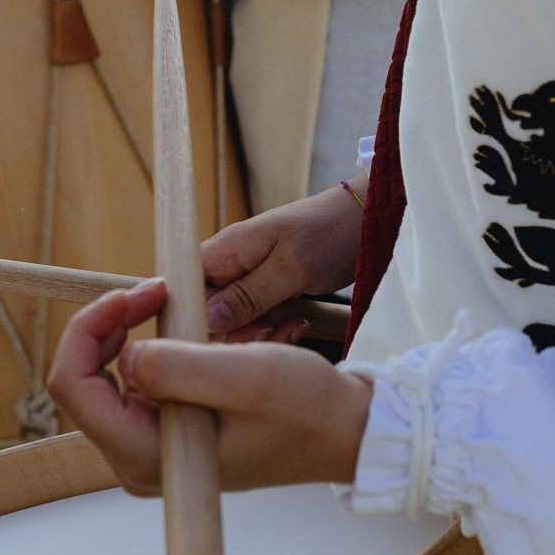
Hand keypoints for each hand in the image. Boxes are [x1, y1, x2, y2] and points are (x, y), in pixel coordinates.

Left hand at [48, 280, 372, 493]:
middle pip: (83, 380)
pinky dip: (148, 345)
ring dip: (128, 331)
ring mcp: (151, 450)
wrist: (344, 431)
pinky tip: (179, 326)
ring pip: (106, 378)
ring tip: (169, 300)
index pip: (73, 387)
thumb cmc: (305, 409)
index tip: (135, 292)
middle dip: (109, 324)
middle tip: (156, 288)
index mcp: (147, 457)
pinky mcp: (167, 435)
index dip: (88, 328)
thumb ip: (180, 367)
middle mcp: (138, 461)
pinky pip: (134, 383)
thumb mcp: (247, 377)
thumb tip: (128, 356)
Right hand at [201, 185, 364, 339]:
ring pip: (235, 324)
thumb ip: (249, 294)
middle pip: (208, 315)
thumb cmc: (331, 232)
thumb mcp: (292, 266)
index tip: (231, 335)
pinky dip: (278, 329)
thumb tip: (206, 320)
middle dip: (237, 333)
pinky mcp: (270, 293)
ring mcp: (250, 280)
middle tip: (272, 331)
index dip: (196, 318)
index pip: (184, 289)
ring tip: (295, 327)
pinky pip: (260, 321)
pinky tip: (301, 324)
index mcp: (225, 251)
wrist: (370, 220)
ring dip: (263, 334)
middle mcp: (231, 266)